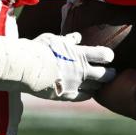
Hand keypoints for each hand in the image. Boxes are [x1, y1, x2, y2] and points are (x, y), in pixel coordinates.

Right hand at [0, 32, 114, 100]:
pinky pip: (84, 97)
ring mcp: (75, 84)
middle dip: (110, 74)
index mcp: (79, 54)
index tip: (107, 57)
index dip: (108, 56)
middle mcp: (81, 70)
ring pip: (96, 88)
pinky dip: (87, 93)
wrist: (24, 68)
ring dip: (98, 85)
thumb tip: (77, 37)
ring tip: (98, 83)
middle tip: (110, 72)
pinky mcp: (66, 95)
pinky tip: (87, 91)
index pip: (104, 55)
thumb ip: (68, 40)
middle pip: (105, 75)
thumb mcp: (53, 39)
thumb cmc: (37, 50)